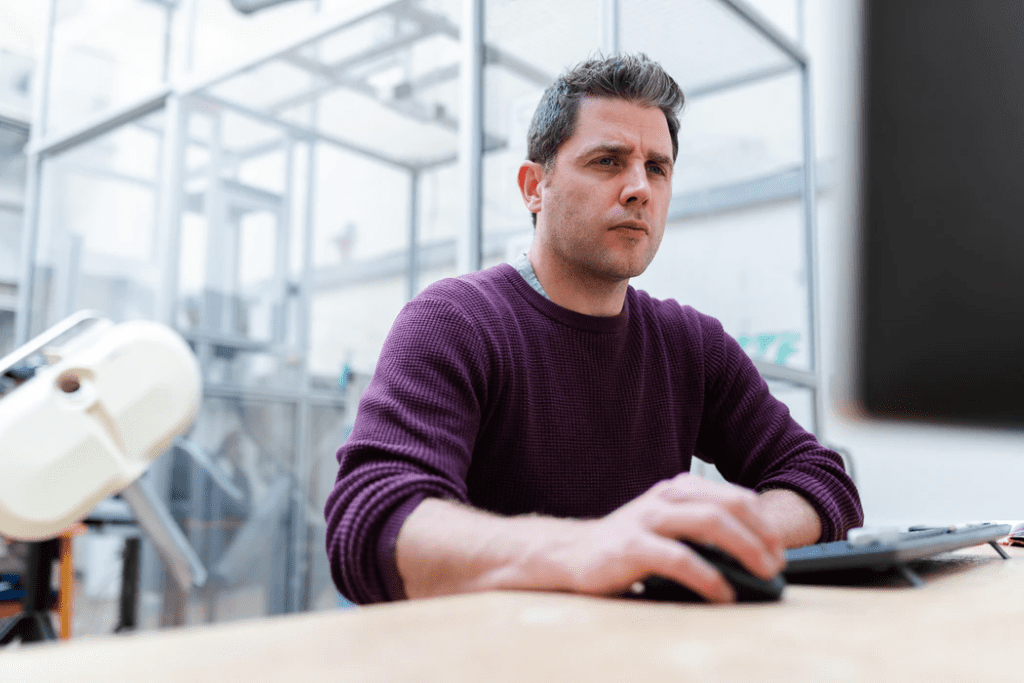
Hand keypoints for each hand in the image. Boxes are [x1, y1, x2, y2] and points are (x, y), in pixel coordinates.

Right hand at [550, 473, 785, 602]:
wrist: (571, 554)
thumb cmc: (626, 544)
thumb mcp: (666, 525)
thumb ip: (700, 529)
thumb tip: (753, 555)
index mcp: (677, 489)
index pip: (734, 496)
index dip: (764, 522)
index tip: (779, 549)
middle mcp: (664, 497)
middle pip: (727, 505)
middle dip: (761, 535)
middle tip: (777, 563)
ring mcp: (647, 519)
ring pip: (709, 522)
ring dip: (744, 548)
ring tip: (762, 573)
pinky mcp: (632, 547)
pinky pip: (679, 558)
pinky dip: (708, 577)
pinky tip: (722, 594)